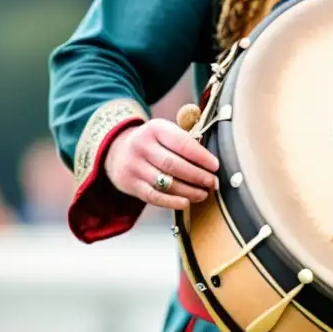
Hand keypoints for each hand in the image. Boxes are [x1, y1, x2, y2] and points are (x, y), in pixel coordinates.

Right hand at [104, 119, 218, 209]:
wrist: (117, 150)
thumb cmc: (152, 143)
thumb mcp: (165, 132)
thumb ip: (185, 141)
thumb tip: (211, 162)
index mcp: (155, 129)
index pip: (182, 143)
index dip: (201, 156)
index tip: (215, 166)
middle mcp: (142, 146)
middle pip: (174, 165)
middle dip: (198, 176)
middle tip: (213, 183)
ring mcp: (134, 166)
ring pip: (166, 182)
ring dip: (189, 191)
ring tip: (204, 194)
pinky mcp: (130, 183)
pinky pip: (153, 196)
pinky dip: (171, 202)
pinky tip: (185, 202)